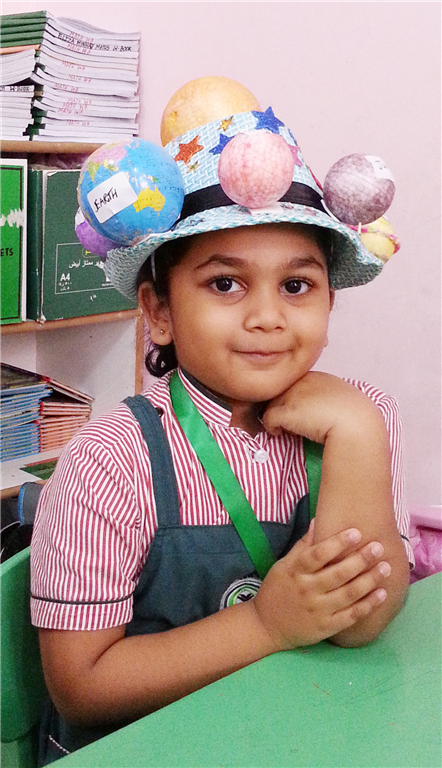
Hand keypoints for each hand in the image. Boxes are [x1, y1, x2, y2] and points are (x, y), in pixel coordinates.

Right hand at [251, 522, 390, 651]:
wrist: (266, 626)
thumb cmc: (276, 590)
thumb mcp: (284, 565)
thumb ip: (303, 546)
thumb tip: (318, 521)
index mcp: (295, 571)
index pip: (318, 554)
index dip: (337, 543)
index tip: (356, 532)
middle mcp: (307, 590)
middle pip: (338, 573)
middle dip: (361, 559)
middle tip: (378, 547)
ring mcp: (318, 610)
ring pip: (348, 594)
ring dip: (370, 580)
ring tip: (386, 567)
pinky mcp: (326, 627)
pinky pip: (351, 616)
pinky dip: (368, 605)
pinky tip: (382, 594)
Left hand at [262, 371, 382, 444]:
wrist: (355, 425)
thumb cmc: (355, 417)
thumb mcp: (343, 399)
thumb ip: (328, 398)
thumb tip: (320, 410)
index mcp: (317, 376)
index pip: (295, 384)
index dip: (295, 398)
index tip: (302, 412)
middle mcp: (302, 381)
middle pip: (281, 392)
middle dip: (284, 406)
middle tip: (294, 422)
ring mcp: (292, 395)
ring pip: (272, 404)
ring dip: (279, 417)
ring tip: (291, 429)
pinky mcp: (286, 411)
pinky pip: (268, 419)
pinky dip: (271, 428)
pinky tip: (280, 433)